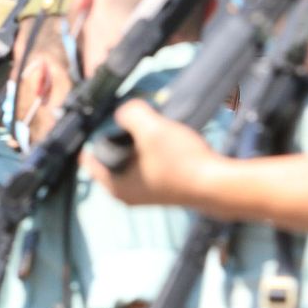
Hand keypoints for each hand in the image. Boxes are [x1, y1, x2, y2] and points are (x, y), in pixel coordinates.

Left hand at [81, 100, 216, 208]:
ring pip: (129, 163)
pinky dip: (150, 154)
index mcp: (115, 185)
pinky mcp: (163, 191)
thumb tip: (125, 111)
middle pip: (109, 159)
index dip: (90, 139)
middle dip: (117, 139)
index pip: (89, 160)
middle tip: (127, 121)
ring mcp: (145, 195)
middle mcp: (126, 195)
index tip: (92, 123)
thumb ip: (131, 114)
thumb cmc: (183, 161)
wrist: (218, 184)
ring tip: (146, 128)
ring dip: (136, 146)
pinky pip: (147, 167)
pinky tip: (162, 141)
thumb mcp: (152, 129)